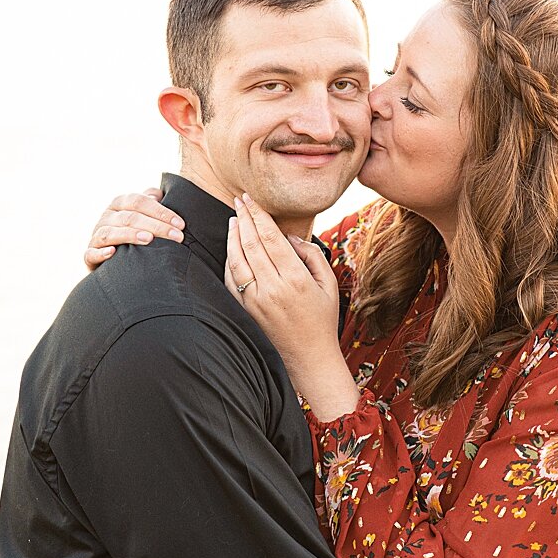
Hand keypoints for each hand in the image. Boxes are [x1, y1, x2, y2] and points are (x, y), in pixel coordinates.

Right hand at [84, 187, 183, 269]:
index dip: (160, 211)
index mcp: (119, 204)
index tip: (180, 224)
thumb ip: (151, 201)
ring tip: (149, 240)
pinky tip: (113, 253)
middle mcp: (106, 217)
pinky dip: (101, 253)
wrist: (112, 260)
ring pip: (110, 233)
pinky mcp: (89, 255)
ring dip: (129, 235)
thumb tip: (159, 194)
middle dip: (156, 226)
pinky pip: (91, 253)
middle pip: (130, 217)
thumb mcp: (142, 214)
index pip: (139, 202)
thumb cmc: (133, 232)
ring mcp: (96, 235)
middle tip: (177, 237)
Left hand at [225, 193, 353, 417]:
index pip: (270, 238)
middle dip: (243, 218)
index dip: (258, 215)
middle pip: (250, 244)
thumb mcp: (328, 284)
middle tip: (239, 200)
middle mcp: (272, 288)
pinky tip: (231, 247)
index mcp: (295, 279)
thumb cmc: (322, 320)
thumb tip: (290, 237)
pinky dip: (229, 260)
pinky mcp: (244, 310)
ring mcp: (254, 301)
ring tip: (234, 219)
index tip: (250, 199)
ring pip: (236, 260)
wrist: (308, 358)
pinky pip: (231, 279)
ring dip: (232, 236)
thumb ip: (311, 255)